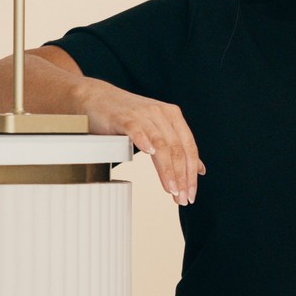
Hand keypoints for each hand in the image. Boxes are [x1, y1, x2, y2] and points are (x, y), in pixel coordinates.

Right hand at [78, 81, 204, 205]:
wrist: (96, 98)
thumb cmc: (126, 117)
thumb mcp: (156, 129)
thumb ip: (176, 147)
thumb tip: (199, 168)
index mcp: (172, 116)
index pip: (188, 147)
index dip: (191, 173)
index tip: (191, 193)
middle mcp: (160, 113)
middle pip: (176, 149)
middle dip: (182, 176)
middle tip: (182, 197)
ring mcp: (142, 114)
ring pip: (160, 144)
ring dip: (167, 170)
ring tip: (171, 189)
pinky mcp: (123, 118)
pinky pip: (136, 130)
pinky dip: (144, 141)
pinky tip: (149, 153)